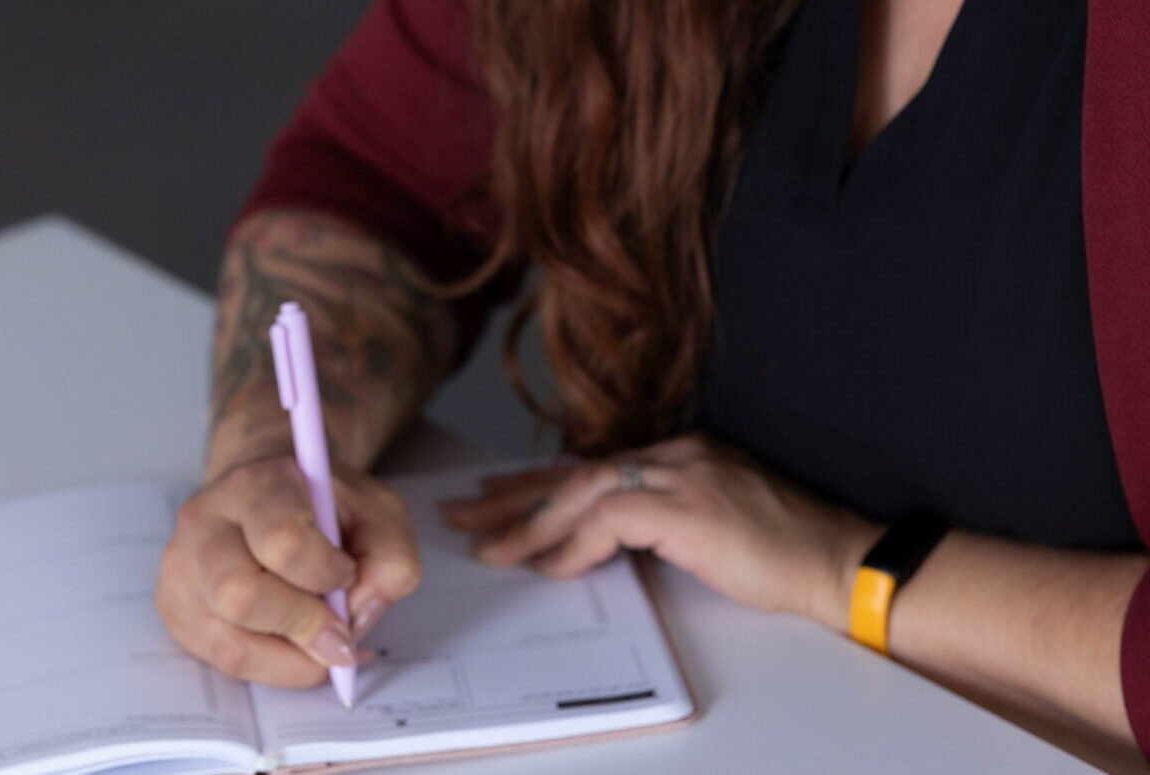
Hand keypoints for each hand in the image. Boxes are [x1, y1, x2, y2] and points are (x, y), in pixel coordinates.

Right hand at [155, 455, 419, 686]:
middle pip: (238, 595)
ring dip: (291, 658)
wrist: (271, 491)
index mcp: (256, 485)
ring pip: (228, 640)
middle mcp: (205, 521)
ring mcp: (181, 566)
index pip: (281, 540)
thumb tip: (357, 619)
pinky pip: (220, 659)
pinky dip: (271, 667)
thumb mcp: (379, 512)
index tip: (347, 574)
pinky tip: (298, 649)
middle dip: (302, 626)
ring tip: (324, 645)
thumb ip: (390, 560)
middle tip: (339, 632)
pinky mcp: (175, 606)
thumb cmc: (327, 505)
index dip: (324, 572)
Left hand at [439, 435, 880, 629]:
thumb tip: (604, 544)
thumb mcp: (713, 526)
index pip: (592, 465)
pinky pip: (609, 520)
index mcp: (680, 454)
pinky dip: (575, 544)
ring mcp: (682, 474)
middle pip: (574, 471)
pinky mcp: (687, 506)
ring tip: (487, 548)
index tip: (498, 499)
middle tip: (464, 512)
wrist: (840, 558)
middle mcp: (675, 454)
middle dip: (513, 495)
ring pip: (582, 490)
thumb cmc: (786, 549)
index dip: (539, 484)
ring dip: (529, 523)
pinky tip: (551, 566)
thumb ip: (661, 522)